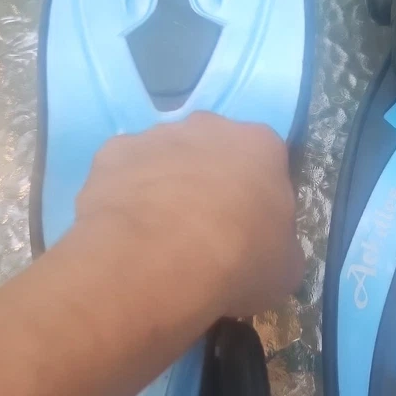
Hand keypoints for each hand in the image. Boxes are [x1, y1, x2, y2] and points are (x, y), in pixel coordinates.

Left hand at [72, 112, 304, 318]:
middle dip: (209, 181)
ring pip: (165, 157)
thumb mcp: (284, 269)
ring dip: (165, 185)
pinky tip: (125, 231)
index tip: (249, 231)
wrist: (157, 261)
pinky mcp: (111, 153)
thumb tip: (268, 251)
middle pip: (213, 150)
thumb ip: (279, 245)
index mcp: (260, 146)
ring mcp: (156, 135)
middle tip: (203, 231)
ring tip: (157, 236)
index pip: (266, 163)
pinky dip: (124, 194)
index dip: (257, 198)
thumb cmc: (237, 262)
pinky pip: (123, 172)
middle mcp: (209, 126)